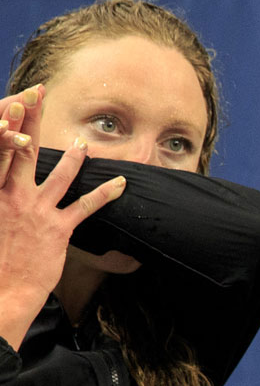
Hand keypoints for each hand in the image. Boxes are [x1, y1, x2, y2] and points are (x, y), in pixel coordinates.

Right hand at [0, 85, 126, 344]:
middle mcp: (8, 196)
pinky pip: (85, 206)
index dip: (2, 124)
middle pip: (20, 150)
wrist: (0, 294)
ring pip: (58, 174)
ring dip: (72, 155)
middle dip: (28, 119)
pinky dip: (105, 193)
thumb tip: (2, 175)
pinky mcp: (57, 230)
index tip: (9, 101)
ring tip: (82, 140)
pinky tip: (121, 183)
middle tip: (35, 91)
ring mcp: (35, 211)